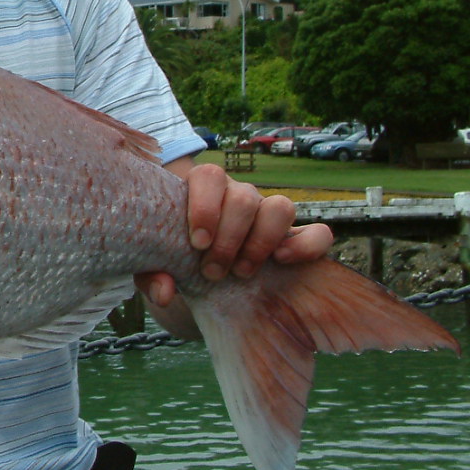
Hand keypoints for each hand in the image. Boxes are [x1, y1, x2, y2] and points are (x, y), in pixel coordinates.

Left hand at [136, 160, 333, 310]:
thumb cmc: (174, 258)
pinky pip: (318, 233)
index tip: (197, 243)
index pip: (209, 176)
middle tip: (212, 271)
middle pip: (243, 197)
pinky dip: (306, 245)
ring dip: (261, 241)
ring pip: (280, 207)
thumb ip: (151, 274)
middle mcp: (238, 196)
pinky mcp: (295, 239)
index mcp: (202, 190)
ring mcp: (268, 215)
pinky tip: (283, 262)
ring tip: (241, 272)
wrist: (199, 278)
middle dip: (229, 238)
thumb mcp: (155, 264)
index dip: (205, 207)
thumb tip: (164, 293)